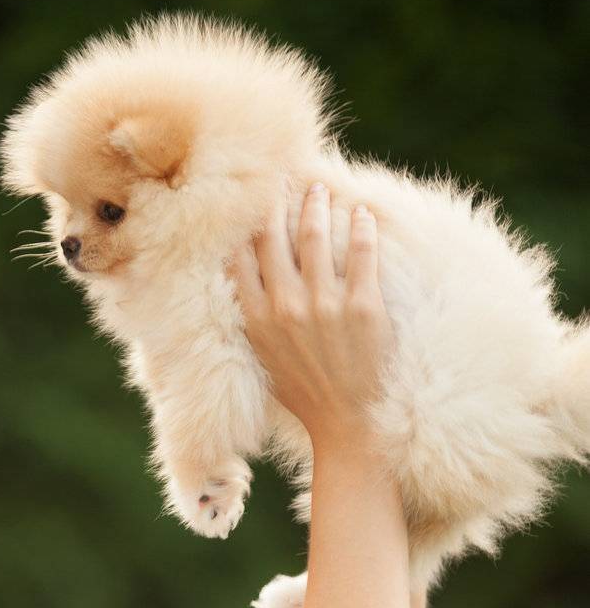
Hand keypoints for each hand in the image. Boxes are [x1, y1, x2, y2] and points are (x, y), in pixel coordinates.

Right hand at [227, 184, 395, 450]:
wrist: (349, 425)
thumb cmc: (307, 396)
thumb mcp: (266, 360)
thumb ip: (255, 321)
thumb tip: (243, 284)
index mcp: (259, 321)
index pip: (244, 259)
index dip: (246, 226)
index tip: (250, 203)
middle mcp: (286, 308)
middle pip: (275, 239)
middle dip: (278, 205)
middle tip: (283, 182)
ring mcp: (325, 306)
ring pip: (316, 237)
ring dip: (317, 207)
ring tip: (320, 191)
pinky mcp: (363, 307)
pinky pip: (361, 253)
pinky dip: (361, 228)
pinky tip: (361, 214)